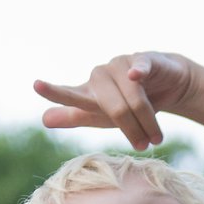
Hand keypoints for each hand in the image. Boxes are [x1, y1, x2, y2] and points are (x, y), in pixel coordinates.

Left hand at [34, 52, 195, 150]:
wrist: (166, 84)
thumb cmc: (128, 103)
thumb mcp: (101, 115)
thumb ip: (74, 116)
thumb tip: (44, 119)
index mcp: (89, 92)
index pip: (70, 94)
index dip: (54, 92)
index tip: (36, 85)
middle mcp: (101, 75)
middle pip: (114, 109)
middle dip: (131, 130)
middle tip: (143, 146)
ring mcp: (121, 65)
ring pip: (134, 99)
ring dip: (147, 122)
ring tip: (156, 138)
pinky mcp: (144, 58)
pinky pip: (140, 66)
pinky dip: (139, 71)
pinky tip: (136, 75)